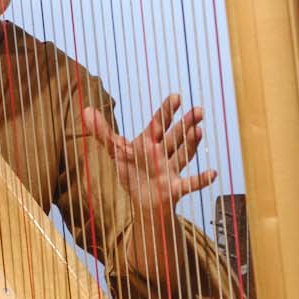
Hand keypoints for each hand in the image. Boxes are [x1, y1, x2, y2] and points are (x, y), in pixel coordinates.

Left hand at [81, 93, 215, 217]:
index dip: (167, 110)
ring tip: (200, 129)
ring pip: (183, 154)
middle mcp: (163, 152)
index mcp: (150, 141)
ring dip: (192, 143)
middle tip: (199, 109)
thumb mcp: (115, 151)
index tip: (176, 96)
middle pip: (175, 136)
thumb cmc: (132, 171)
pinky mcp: (175, 188)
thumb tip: (86, 109)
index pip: (159, 122)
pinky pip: (191, 184)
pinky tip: (213, 173)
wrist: (143, 202)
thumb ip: (102, 132)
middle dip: (186, 123)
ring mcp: (171, 169)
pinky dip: (201, 180)